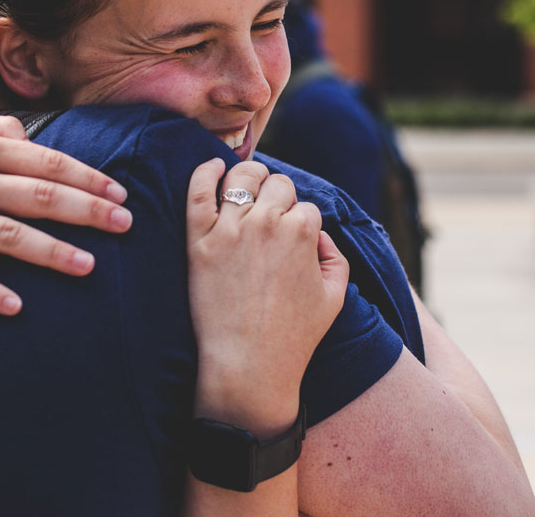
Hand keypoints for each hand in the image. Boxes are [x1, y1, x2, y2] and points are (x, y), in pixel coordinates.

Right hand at [0, 115, 131, 314]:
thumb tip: (37, 141)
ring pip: (8, 236)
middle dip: (86, 212)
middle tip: (123, 225)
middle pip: (38, 198)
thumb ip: (0, 130)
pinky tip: (17, 306)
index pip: (46, 163)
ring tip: (88, 266)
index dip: (86, 178)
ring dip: (51, 251)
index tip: (118, 193)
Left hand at [186, 158, 348, 434]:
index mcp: (303, 232)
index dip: (302, 223)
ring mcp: (230, 229)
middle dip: (279, 197)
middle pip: (277, 185)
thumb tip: (317, 231)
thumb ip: (335, 255)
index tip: (293, 240)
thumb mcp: (335, 295)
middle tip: (271, 216)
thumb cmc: (294, 337)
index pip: (306, 206)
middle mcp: (267, 222)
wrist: (248, 367)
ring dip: (249, 177)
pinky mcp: (199, 240)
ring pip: (242, 177)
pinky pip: (198, 189)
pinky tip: (213, 167)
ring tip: (246, 188)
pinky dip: (205, 171)